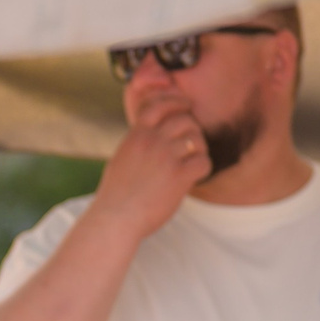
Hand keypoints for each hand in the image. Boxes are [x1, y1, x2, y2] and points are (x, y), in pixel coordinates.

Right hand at [95, 94, 209, 241]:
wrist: (116, 218)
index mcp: (136, 135)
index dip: (176, 102)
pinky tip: (196, 176)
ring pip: (197, 139)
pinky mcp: (179, 176)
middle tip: (192, 143)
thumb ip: (136, 143)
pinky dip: (203, 167)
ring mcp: (167, 157)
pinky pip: (203, 161)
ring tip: (193, 161)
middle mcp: (152, 142)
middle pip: (184, 120)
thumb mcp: (121, 158)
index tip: (186, 106)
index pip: (160, 105)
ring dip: (199, 148)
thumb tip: (145, 135)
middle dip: (192, 129)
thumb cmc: (115, 194)